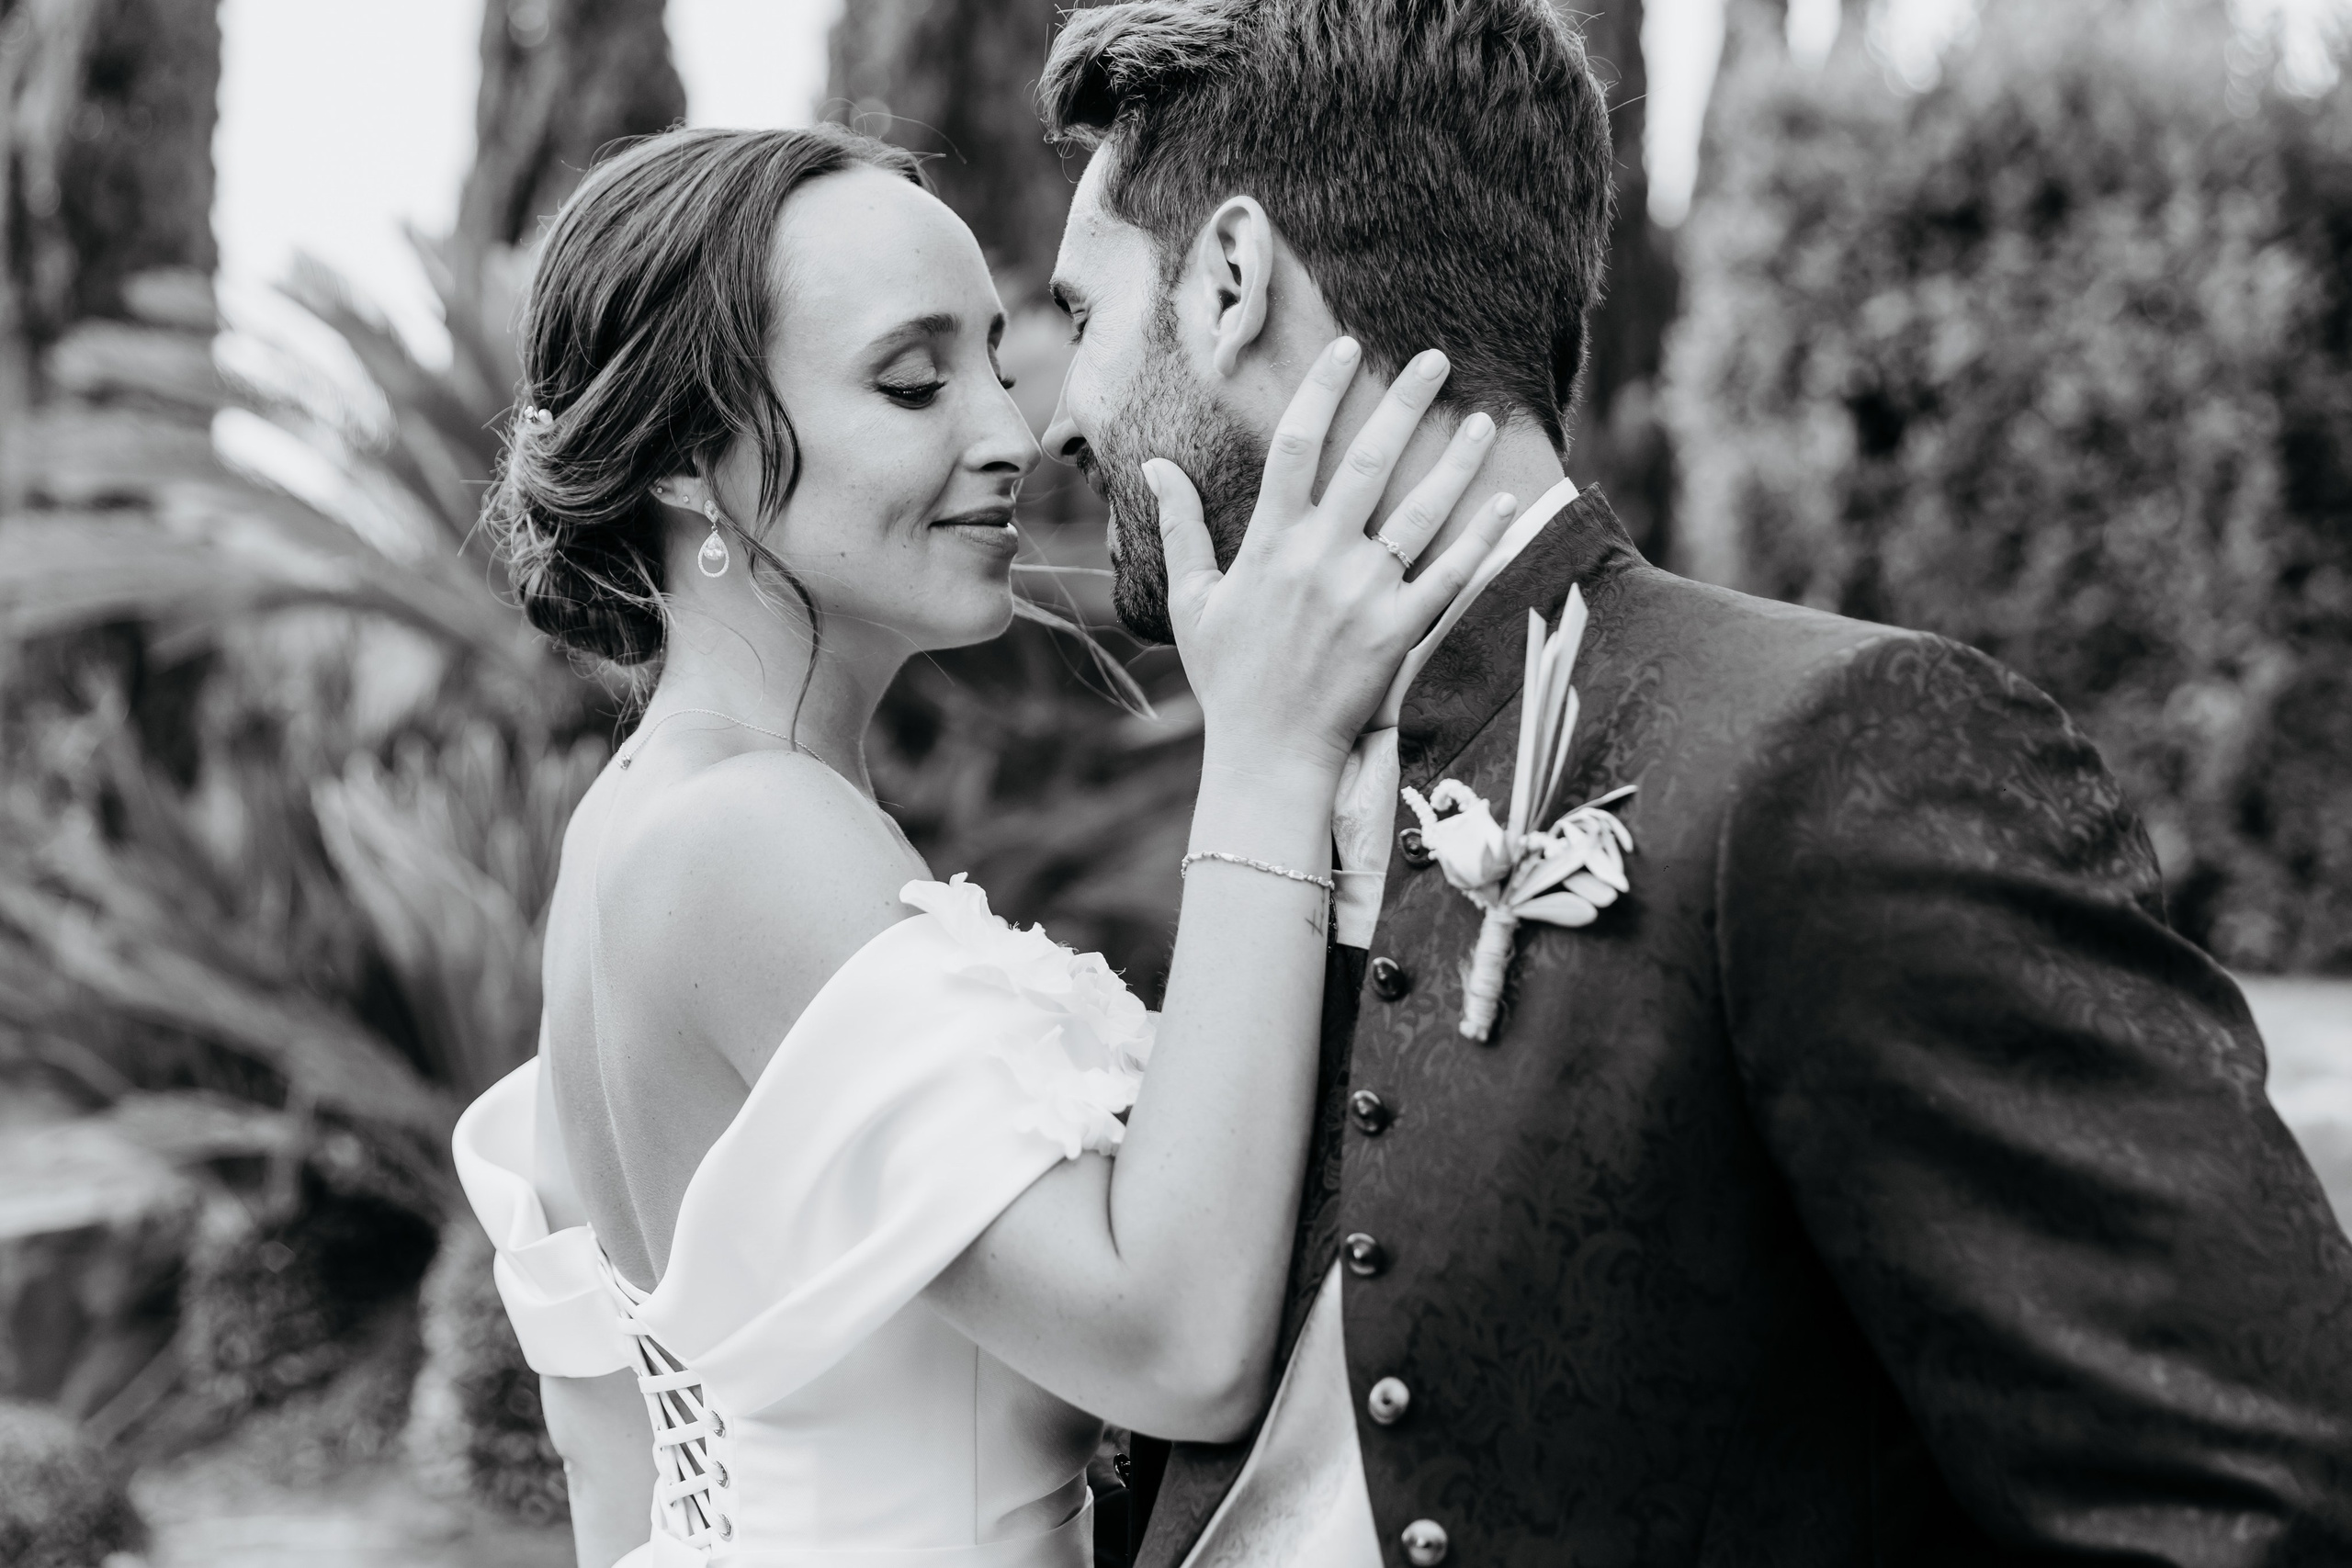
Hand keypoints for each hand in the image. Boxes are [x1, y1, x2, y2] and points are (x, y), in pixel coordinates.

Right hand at [1147, 338, 1519, 778]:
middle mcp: (1319, 558)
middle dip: (1403, 403)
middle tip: (1434, 357)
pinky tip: (1506, 499)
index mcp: (1268, 543)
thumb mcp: (1191, 599)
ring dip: (1456, 460)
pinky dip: (1481, 537)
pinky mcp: (1399, 633)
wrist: (1268, 752)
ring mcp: (1363, 595)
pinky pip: (1450, 576)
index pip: (1296, 445)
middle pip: (1368, 461)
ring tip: (1483, 418)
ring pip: (1420, 512)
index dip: (1322, 390)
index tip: (1347, 348)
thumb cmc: (1227, 675)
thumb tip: (1155, 465)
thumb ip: (1180, 526)